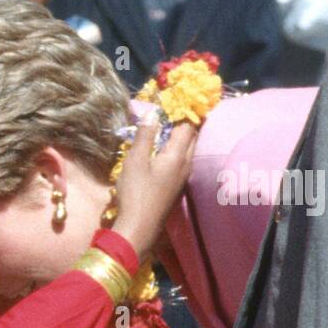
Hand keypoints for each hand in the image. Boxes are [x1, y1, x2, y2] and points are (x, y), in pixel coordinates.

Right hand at [110, 118, 197, 258]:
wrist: (139, 227)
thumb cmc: (136, 193)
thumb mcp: (135, 161)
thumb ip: (145, 135)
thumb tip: (152, 112)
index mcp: (177, 155)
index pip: (187, 126)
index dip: (182, 111)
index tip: (174, 100)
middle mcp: (185, 164)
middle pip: (193, 136)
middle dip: (186, 122)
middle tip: (173, 111)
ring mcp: (183, 177)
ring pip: (189, 149)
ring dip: (181, 137)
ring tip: (168, 128)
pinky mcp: (177, 186)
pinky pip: (183, 160)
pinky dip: (177, 150)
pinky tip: (164, 151)